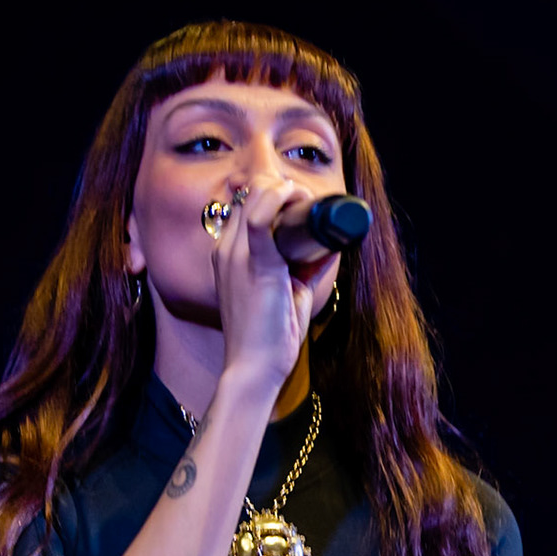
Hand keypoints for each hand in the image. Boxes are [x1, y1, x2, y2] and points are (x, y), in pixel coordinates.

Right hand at [212, 175, 324, 392]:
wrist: (255, 368)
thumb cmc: (270, 335)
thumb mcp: (289, 291)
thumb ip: (306, 265)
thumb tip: (330, 245)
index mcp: (229, 254)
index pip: (247, 203)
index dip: (275, 194)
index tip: (301, 206)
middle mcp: (227, 248)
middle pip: (252, 190)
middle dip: (285, 187)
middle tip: (308, 204)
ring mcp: (236, 255)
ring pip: (256, 192)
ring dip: (288, 190)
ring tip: (307, 205)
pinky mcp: (254, 265)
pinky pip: (260, 216)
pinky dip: (283, 200)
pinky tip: (301, 203)